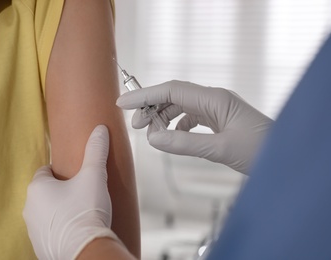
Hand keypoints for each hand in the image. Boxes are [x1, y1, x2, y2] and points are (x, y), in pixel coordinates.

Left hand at [23, 125, 119, 258]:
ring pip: (46, 212)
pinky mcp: (40, 246)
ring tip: (80, 210)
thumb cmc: (86, 211)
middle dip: (60, 191)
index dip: (61, 172)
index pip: (45, 171)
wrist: (85, 250)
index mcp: (38, 188)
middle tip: (80, 192)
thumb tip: (100, 129)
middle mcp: (30, 208)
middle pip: (45, 192)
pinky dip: (60, 227)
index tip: (75, 176)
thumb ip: (96, 150)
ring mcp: (33, 229)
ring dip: (59, 210)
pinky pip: (49, 230)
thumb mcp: (94, 175)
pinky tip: (76, 228)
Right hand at [116, 80, 272, 173]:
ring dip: (162, 118)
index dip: (144, 95)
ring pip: (180, 107)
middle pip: (173, 97)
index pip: (171, 91)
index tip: (123, 103)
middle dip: (151, 108)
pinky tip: (172, 138)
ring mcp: (216, 109)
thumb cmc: (261, 150)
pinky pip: (190, 118)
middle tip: (135, 126)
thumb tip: (153, 139)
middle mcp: (213, 100)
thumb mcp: (220, 148)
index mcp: (214, 99)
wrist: (285, 156)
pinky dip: (176, 127)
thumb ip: (184, 143)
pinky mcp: (218, 121)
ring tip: (151, 134)